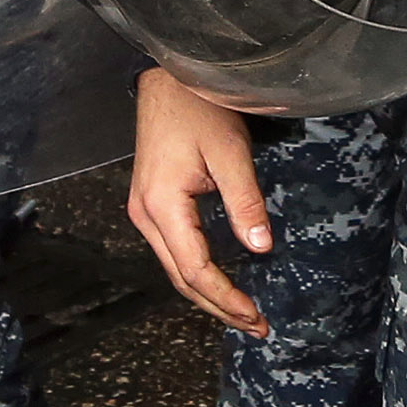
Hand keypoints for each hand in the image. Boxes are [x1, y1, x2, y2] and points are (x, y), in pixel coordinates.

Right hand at [125, 67, 271, 333]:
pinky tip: (221, 282)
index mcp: (162, 205)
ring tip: (243, 313)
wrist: (165, 80)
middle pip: (181, 278)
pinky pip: (174, 252)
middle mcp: (146, 215)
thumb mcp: (229, 152)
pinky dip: (198, 273)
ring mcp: (145, 211)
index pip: (195, 268)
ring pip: (176, 268)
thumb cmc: (198, 108)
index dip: (226, 296)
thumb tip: (261, 248)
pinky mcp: (152, 205)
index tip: (255, 315)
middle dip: (218, 307)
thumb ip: (245, 201)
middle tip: (256, 326)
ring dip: (208, 294)